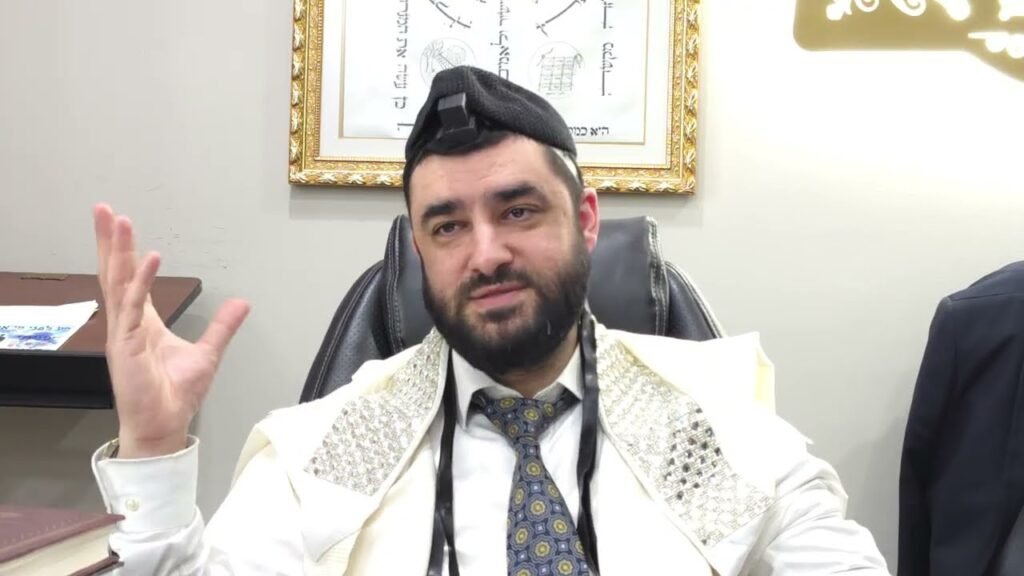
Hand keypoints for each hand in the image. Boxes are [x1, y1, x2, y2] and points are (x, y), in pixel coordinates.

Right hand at [93, 204, 249, 457]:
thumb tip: (242, 302)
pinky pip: (133, 307)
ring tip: (119, 222)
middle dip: (109, 241)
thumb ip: (222, 326)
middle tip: (103, 208)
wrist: (165, 426)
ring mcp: (124, 333)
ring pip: (119, 283)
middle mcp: (128, 322)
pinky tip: (150, 258)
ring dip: (119, 252)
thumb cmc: (175, 395)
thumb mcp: (207, 353)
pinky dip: (141, 282)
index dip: (123, 251)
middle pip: (114, 272)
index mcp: (143, 321)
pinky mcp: (127, 345)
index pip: (129, 277)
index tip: (117, 223)